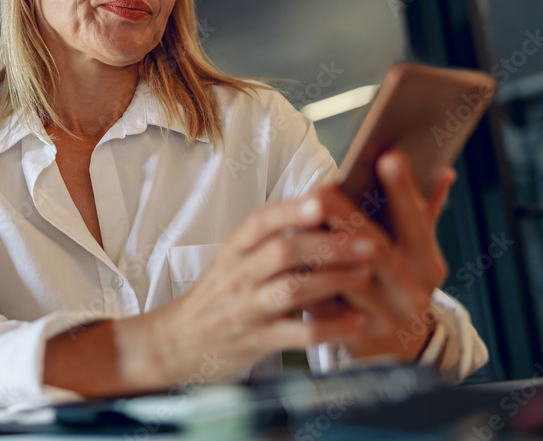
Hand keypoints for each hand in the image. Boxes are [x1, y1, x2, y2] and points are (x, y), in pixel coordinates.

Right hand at [139, 188, 378, 385]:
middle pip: (282, 252)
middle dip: (328, 245)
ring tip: (364, 275)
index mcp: (232, 252)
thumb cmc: (212, 300)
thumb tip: (314, 217)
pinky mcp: (256, 341)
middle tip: (366, 243)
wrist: (176, 343)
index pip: (260, 222)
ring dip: (333, 281)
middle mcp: (237, 276)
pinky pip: (298, 334)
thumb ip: (264, 245)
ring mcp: (245, 309)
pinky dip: (332, 328)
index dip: (291, 209)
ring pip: (292, 290)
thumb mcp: (229, 264)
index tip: (322, 198)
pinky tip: (356, 323)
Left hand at [305, 150, 455, 361]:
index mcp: (426, 265)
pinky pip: (323, 306)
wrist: (401, 351)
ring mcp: (383, 317)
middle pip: (375, 249)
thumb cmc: (401, 286)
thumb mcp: (419, 255)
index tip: (389, 157)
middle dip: (347, 216)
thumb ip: (424, 214)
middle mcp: (409, 292)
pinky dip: (306, 282)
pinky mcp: (353, 337)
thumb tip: (440, 170)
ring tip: (297, 221)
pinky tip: (288, 261)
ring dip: (320, 249)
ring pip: (346, 279)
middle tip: (322, 189)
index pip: (416, 223)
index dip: (403, 192)